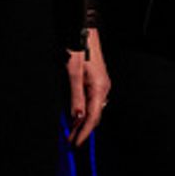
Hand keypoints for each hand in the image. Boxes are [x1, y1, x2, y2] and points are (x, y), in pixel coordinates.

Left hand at [65, 28, 110, 146]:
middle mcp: (103, 88)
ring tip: (72, 132)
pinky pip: (92, 100)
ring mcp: (101, 84)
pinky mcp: (97, 80)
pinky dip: (84, 110)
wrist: (83, 31)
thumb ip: (75, 97)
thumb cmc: (78, 49)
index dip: (83, 132)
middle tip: (71, 142)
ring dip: (83, 121)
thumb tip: (77, 118)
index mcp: (99, 88)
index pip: (92, 117)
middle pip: (94, 115)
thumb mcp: (73, 74)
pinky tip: (77, 115)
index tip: (75, 144)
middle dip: (83, 129)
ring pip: (93, 108)